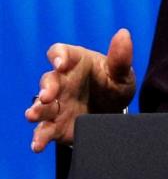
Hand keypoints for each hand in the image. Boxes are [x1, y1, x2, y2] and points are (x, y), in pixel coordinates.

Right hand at [25, 28, 136, 151]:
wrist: (114, 113)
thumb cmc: (114, 85)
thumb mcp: (121, 73)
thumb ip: (121, 57)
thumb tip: (124, 34)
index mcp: (75, 62)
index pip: (60, 53)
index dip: (58, 56)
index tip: (61, 63)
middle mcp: (61, 82)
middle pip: (48, 80)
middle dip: (46, 87)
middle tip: (47, 95)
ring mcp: (56, 104)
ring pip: (41, 106)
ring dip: (36, 110)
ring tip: (33, 115)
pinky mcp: (56, 124)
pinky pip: (44, 130)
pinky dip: (39, 137)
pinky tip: (38, 144)